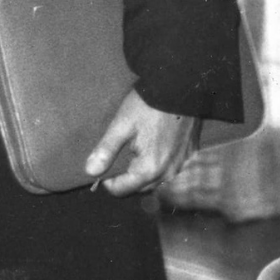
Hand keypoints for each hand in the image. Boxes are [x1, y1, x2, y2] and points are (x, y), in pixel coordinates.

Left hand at [84, 87, 199, 196]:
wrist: (180, 89)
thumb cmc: (147, 106)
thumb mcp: (121, 125)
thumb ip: (106, 150)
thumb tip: (90, 172)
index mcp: (150, 169)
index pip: (122, 190)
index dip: (107, 182)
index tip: (101, 166)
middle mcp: (169, 173)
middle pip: (140, 187)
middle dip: (125, 178)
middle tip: (114, 158)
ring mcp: (182, 165)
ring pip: (156, 180)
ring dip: (142, 173)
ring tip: (130, 154)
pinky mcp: (190, 155)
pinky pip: (170, 169)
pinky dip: (157, 165)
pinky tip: (151, 149)